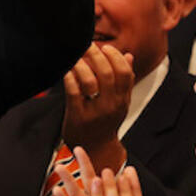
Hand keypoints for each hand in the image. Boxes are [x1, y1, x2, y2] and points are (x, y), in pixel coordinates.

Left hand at [62, 44, 133, 170]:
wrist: (94, 149)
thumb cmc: (105, 121)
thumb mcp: (119, 103)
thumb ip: (124, 81)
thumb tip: (129, 56)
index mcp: (123, 100)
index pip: (125, 73)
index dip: (116, 57)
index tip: (105, 48)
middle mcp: (111, 105)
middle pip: (107, 73)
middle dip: (96, 55)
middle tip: (86, 45)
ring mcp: (94, 112)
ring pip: (89, 81)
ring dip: (81, 64)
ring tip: (75, 55)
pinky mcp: (78, 116)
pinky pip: (73, 92)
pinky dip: (69, 77)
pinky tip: (66, 70)